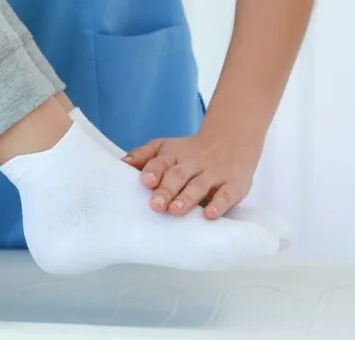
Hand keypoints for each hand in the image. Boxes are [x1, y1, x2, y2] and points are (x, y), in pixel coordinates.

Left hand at [122, 127, 264, 218]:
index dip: (153, 171)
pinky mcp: (233, 185)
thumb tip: (121, 163)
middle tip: (155, 206)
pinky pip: (226, 195)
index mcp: (173, 155)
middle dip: (166, 190)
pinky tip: (209, 214)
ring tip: (175, 210)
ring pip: (199, 186)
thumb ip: (143, 155)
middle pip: (178, 175)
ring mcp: (214, 174)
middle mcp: (193, 163)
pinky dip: (218, 205)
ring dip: (187, 198)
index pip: (161, 162)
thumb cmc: (189, 151)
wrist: (231, 141)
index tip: (146, 182)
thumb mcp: (165, 148)